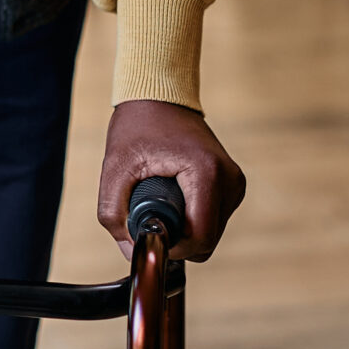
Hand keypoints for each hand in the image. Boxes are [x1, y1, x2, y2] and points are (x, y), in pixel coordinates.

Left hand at [96, 99, 244, 260]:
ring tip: (158, 197)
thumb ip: (114, 213)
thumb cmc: (137, 126)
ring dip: (183, 228)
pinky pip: (212, 220)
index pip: (200, 237)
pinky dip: (191, 219)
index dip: (172, 246)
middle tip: (146, 212)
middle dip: (175, 238)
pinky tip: (172, 196)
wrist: (159, 96)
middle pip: (207, 240)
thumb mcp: (115, 168)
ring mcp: (234, 183)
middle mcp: (230, 180)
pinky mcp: (232, 186)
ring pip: (210, 234)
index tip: (146, 232)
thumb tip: (131, 252)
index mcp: (206, 173)